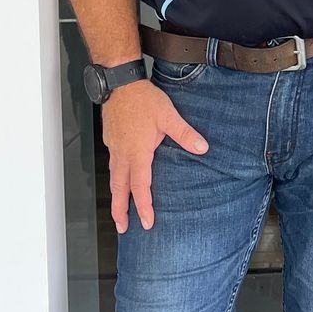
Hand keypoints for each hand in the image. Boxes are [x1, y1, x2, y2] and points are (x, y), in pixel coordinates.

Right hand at [100, 79, 207, 232]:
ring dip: (116, 197)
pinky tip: (119, 179)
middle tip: (122, 228)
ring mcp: (114, 148)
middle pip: (119, 190)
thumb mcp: (168, 116)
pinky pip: (111, 166)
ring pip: (113, 179)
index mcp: (137, 153)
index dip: (144, 207)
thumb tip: (202, 148)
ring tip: (118, 211)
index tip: (147, 222)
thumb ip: (184, 134)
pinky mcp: (110, 141)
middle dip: (120, 211)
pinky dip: (114, 179)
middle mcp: (122, 154)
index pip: (140, 187)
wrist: (120, 83)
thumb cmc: (142, 99)